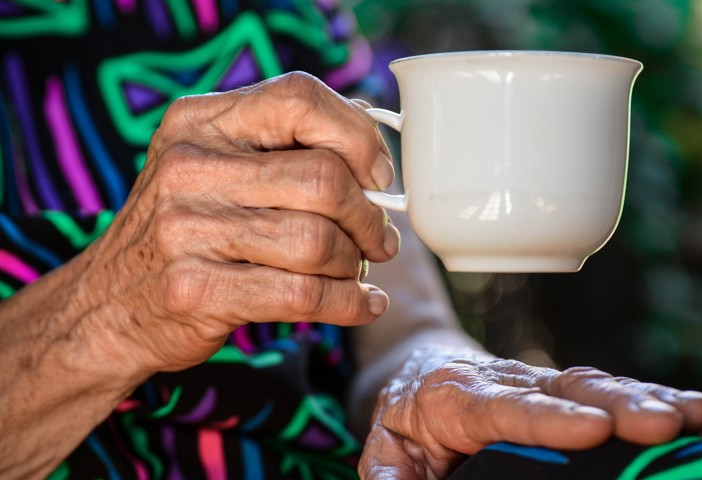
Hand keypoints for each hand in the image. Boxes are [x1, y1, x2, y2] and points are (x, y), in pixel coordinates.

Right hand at [77, 72, 399, 373]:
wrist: (106, 305)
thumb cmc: (184, 230)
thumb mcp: (212, 167)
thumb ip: (278, 148)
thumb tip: (371, 147)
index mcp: (199, 122)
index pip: (299, 98)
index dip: (357, 136)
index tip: (379, 176)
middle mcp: (189, 167)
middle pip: (323, 178)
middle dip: (368, 216)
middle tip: (378, 239)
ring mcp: (187, 230)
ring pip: (318, 241)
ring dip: (355, 262)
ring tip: (358, 270)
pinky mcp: (197, 290)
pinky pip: (303, 294)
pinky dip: (350, 303)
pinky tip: (364, 303)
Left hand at [359, 346, 701, 479]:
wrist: (421, 369)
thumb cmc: (407, 419)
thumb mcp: (387, 452)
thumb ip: (392, 477)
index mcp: (458, 398)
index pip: (505, 408)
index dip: (549, 418)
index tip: (593, 429)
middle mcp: (507, 382)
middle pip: (565, 388)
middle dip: (617, 405)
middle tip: (664, 424)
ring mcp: (541, 382)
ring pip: (595, 384)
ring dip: (645, 399)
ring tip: (694, 416)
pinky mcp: (565, 391)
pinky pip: (609, 391)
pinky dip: (651, 398)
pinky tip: (693, 414)